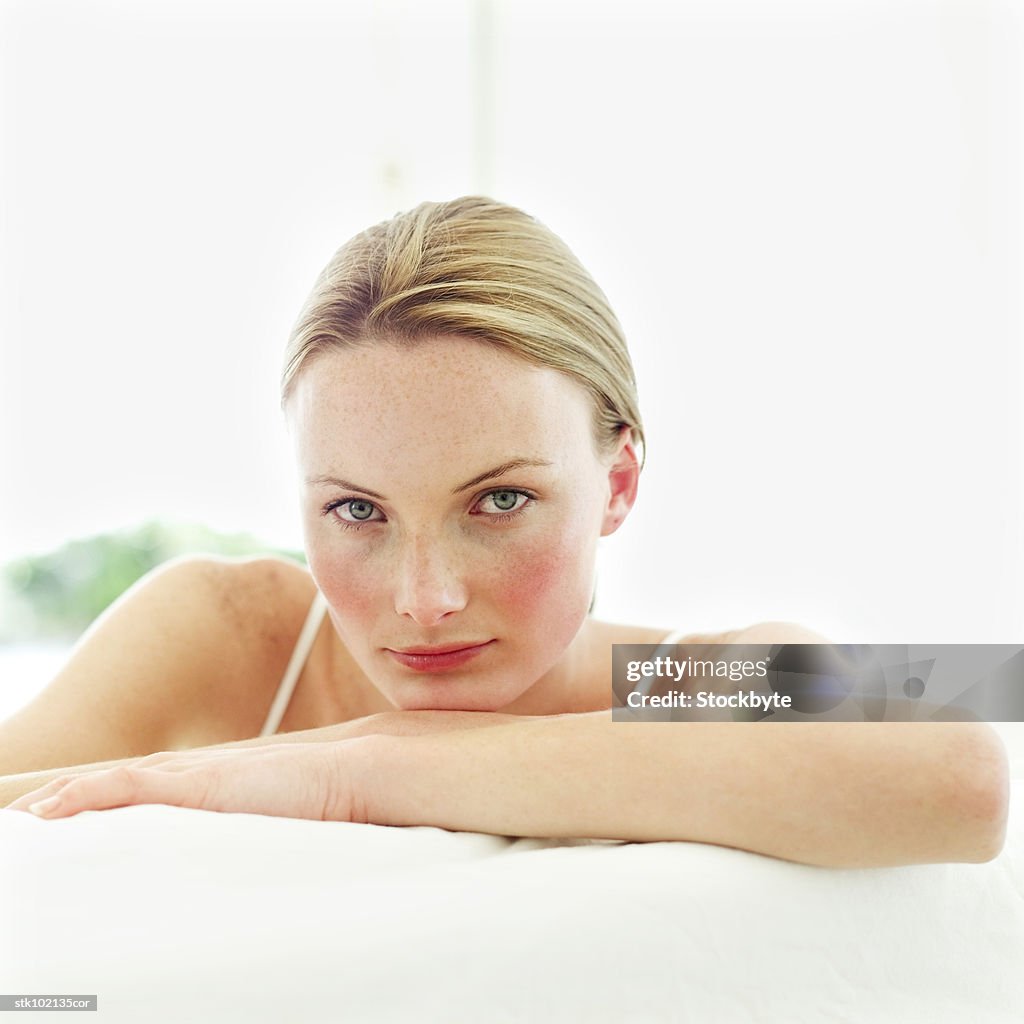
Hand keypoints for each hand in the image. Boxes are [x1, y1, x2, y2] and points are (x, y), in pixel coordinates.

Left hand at [3, 740, 371, 821]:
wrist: (353, 772)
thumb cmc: (325, 802)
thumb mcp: (278, 825)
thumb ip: (256, 836)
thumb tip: (248, 866)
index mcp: (214, 783)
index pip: (145, 789)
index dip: (102, 801)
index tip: (65, 817)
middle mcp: (196, 773)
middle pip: (118, 784)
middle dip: (69, 799)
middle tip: (27, 820)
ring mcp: (196, 774)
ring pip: (112, 784)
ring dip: (64, 799)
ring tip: (27, 818)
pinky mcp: (199, 783)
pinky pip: (128, 786)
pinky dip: (86, 795)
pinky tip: (54, 808)